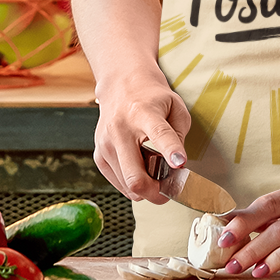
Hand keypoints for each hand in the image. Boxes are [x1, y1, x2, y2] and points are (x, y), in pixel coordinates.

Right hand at [92, 76, 191, 202]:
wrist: (120, 86)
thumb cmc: (152, 98)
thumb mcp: (176, 107)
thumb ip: (179, 136)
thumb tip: (175, 167)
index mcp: (144, 113)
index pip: (159, 134)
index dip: (171, 151)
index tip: (179, 163)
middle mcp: (120, 129)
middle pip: (135, 175)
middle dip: (155, 193)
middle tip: (168, 191)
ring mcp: (106, 144)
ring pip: (127, 185)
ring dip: (146, 188)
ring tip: (155, 173)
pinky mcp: (99, 156)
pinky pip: (119, 183)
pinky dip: (133, 184)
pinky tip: (140, 169)